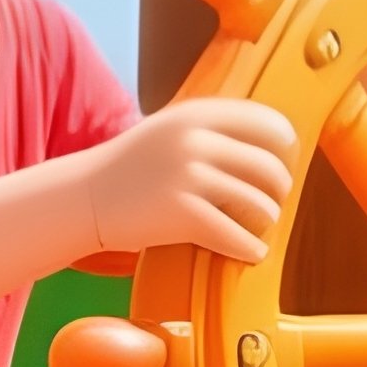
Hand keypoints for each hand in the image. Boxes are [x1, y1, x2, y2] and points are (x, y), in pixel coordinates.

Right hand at [83, 99, 296, 263]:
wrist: (82, 199)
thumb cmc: (135, 167)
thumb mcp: (173, 129)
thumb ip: (217, 130)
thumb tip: (281, 141)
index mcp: (199, 114)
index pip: (270, 125)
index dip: (284, 149)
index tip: (283, 165)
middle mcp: (197, 140)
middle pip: (271, 168)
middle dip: (277, 191)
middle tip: (268, 202)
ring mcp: (188, 176)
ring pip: (261, 204)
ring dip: (265, 221)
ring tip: (255, 227)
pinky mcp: (181, 215)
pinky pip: (237, 236)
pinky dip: (250, 248)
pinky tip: (251, 252)